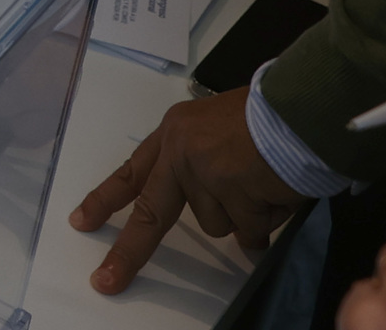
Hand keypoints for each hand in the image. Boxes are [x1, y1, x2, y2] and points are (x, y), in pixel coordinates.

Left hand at [70, 85, 308, 291]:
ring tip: (268, 183)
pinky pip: (249, 229)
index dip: (107, 198)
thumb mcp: (223, 129)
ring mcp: (202, 171)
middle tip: (106, 279)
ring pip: (217, 225)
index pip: (133, 171)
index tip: (81, 221)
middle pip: (150, 213)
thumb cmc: (274, 117)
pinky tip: (278, 191)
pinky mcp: (230, 189)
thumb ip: (209, 168)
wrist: (304, 105)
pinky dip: (268, 219)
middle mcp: (181, 151)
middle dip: (128, 252)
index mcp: (175, 133)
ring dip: (246, 216)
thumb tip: (228, 220)